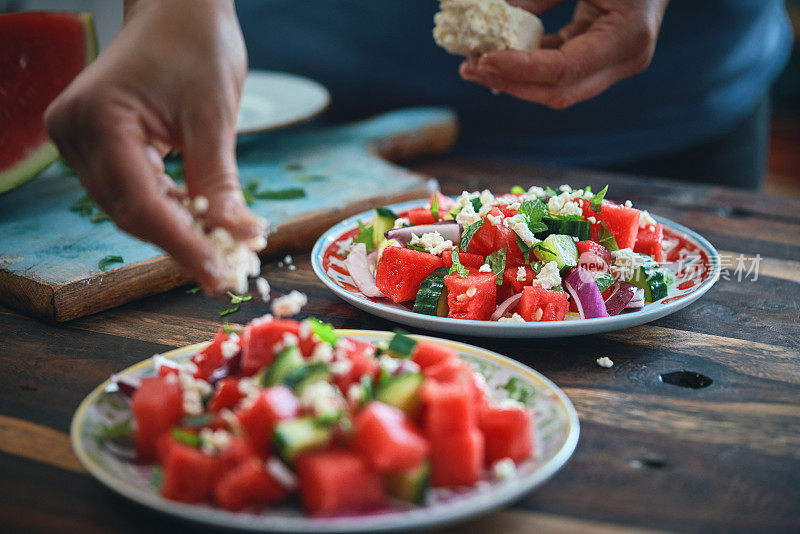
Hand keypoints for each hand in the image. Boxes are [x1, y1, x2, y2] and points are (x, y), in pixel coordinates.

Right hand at [45, 0, 264, 291]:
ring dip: (177, 232)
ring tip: (221, 253)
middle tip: (225, 273)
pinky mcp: (98, 146)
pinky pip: (134, 191)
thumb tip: (239, 237)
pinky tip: (202, 225)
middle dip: (181, 244)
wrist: (178, 9)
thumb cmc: (196, 45)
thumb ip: (219, 181)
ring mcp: (81, 140)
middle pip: (130, 212)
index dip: (181, 245)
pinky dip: (170, 211)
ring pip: (131, 207)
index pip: (139, 202)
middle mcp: (76, 134)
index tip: (217, 275)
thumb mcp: (214, 116)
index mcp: (98, 119)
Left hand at [460, 0, 668, 108]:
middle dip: (510, 82)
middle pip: (558, 90)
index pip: (566, 69)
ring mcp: (613, 64)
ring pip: (554, 87)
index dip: (522, 68)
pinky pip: (556, 71)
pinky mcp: (599, 58)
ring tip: (472, 65)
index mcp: (629, 37)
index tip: (484, 59)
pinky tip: (495, 57)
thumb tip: (497, 12)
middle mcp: (625, 60)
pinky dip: (526, 65)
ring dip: (512, 79)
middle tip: (470, 68)